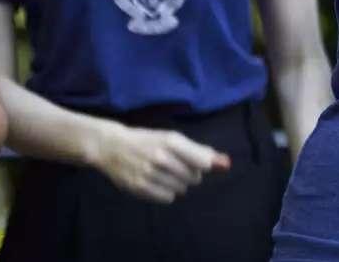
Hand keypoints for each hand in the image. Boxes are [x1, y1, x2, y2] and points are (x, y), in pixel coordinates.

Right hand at [91, 122, 230, 202]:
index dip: (204, 165)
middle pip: (194, 177)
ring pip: (181, 189)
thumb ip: (201, 151)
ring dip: (178, 184)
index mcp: (171, 141)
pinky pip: (167, 198)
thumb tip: (226, 164)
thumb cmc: (149, 141)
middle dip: (190, 174)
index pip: (203, 162)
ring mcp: (149, 173)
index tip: (198, 163)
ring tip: (165, 174)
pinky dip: (166, 193)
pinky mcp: (139, 187)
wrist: (112, 147)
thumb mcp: (174, 139)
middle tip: (175, 166)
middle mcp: (160, 157)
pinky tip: (157, 182)